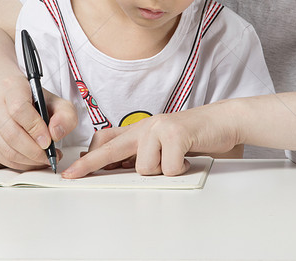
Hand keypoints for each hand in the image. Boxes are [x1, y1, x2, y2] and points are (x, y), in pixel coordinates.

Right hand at [0, 76, 76, 169]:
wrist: (9, 96)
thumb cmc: (34, 99)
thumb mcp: (57, 101)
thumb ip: (65, 116)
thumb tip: (55, 134)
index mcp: (11, 86)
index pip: (18, 109)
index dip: (35, 128)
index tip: (48, 140)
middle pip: (11, 133)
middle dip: (34, 151)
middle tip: (50, 156)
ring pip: (6, 149)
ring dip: (29, 160)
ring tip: (44, 159)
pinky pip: (1, 157)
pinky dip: (20, 164)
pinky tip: (33, 161)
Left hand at [61, 103, 240, 178]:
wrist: (224, 120)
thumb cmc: (195, 135)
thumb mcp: (163, 142)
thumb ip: (142, 152)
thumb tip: (120, 168)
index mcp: (141, 129)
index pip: (108, 142)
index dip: (89, 158)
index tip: (72, 171)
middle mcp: (146, 126)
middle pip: (111, 150)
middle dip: (90, 164)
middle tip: (72, 175)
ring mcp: (159, 128)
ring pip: (144, 167)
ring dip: (162, 169)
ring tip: (177, 158)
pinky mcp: (175, 134)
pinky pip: (168, 168)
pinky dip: (179, 169)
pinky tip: (188, 157)